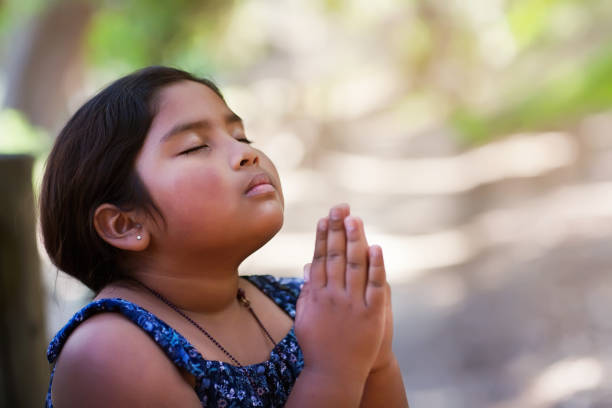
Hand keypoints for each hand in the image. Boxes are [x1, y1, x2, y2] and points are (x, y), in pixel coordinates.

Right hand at [294, 204, 386, 383]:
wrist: (334, 374)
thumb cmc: (317, 345)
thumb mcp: (304, 318)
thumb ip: (307, 292)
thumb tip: (308, 268)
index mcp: (316, 294)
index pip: (320, 258)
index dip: (322, 237)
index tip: (325, 218)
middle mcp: (333, 295)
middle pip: (335, 256)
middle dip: (338, 229)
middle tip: (340, 207)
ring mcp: (352, 303)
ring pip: (354, 266)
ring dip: (354, 240)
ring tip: (355, 218)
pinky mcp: (371, 314)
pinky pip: (375, 286)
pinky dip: (376, 267)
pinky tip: (375, 248)